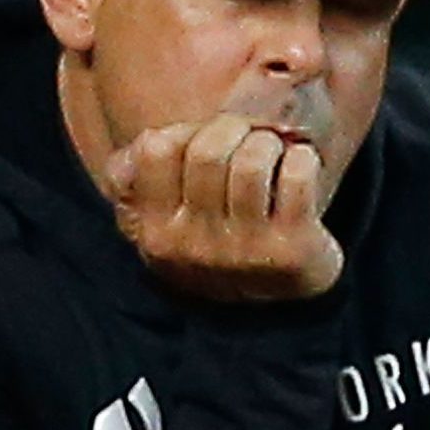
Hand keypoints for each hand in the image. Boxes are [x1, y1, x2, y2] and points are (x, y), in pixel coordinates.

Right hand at [99, 116, 344, 305]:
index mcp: (155, 234)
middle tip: (248, 138)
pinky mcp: (293, 251)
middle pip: (208, 152)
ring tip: (273, 152)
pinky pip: (297, 176)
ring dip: (268, 143)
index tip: (207, 142)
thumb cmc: (219, 236)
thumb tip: (126, 160)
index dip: (185, 132)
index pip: (156, 150)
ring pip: (252, 162)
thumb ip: (136, 177)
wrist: (279, 299)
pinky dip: (302, 159)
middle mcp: (195, 248)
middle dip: (233, 130)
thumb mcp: (165, 215)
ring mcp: (245, 253)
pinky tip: (299, 167)